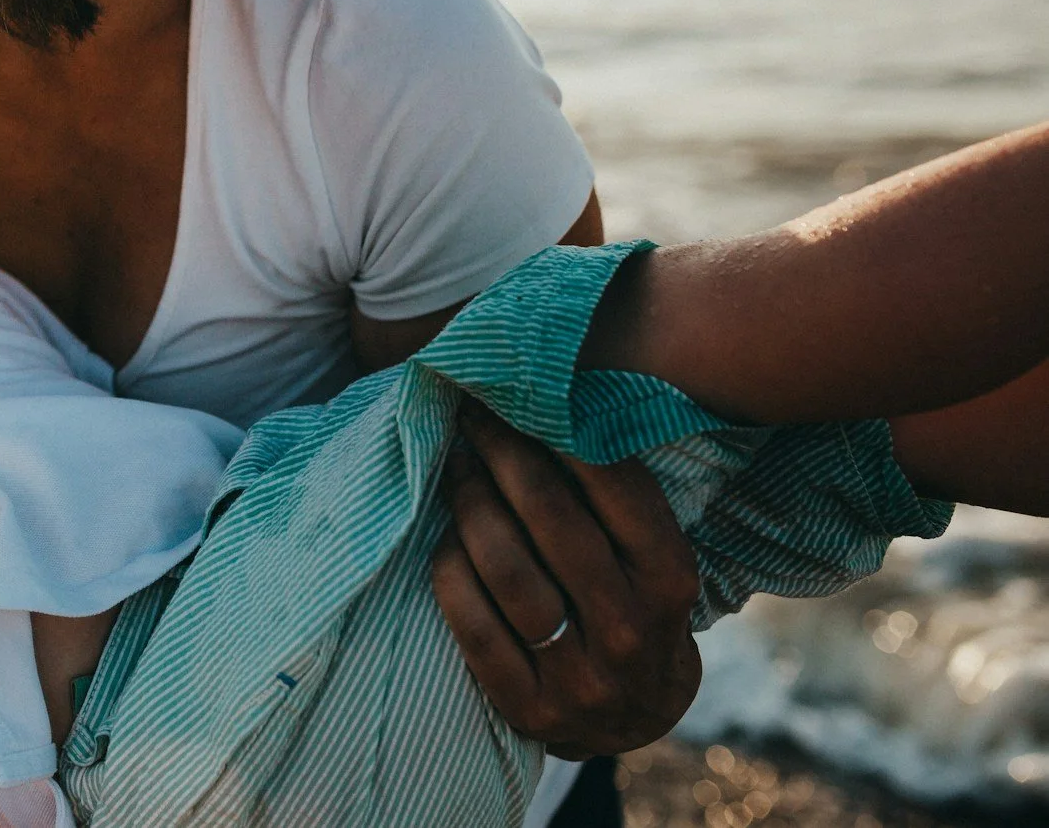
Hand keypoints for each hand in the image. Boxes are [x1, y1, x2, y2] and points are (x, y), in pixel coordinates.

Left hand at [429, 399, 701, 758]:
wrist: (633, 719)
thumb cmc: (633, 608)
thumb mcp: (651, 560)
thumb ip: (615, 500)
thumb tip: (550, 402)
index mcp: (671, 582)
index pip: (618, 490)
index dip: (560, 433)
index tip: (518, 395)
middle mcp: (631, 631)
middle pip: (553, 521)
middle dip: (504, 455)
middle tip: (472, 416)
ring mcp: (580, 678)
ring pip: (508, 571)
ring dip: (471, 504)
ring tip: (454, 466)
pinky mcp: (529, 708)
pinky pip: (472, 625)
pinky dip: (451, 570)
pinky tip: (444, 537)